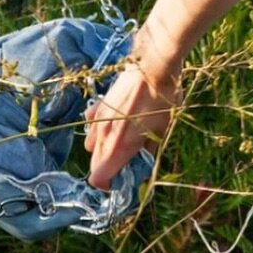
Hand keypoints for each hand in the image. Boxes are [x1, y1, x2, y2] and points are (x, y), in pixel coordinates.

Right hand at [85, 57, 181, 189]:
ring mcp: (96, 120)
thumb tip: (142, 165)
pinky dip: (100, 128)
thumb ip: (148, 153)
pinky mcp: (97, 106)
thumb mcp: (162, 132)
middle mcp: (101, 136)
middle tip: (127, 161)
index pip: (97, 178)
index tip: (122, 179)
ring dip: (102, 148)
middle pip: (94, 163)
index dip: (108, 184)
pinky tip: (116, 121)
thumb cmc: (162, 102)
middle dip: (108, 167)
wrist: (153, 68)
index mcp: (116, 148)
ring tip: (122, 141)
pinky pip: (92, 125)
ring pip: (90, 145)